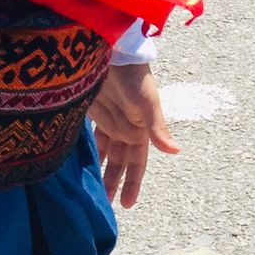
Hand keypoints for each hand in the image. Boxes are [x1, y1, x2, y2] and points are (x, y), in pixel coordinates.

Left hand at [88, 63, 177, 208]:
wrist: (115, 49)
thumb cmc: (135, 76)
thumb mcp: (148, 103)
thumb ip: (158, 128)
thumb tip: (175, 152)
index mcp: (140, 129)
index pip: (137, 162)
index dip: (133, 183)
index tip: (127, 205)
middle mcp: (126, 126)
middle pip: (120, 160)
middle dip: (113, 181)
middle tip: (104, 203)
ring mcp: (110, 118)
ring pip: (106, 150)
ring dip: (101, 167)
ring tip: (90, 188)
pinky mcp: (94, 109)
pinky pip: (92, 135)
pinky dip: (88, 148)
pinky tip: (78, 160)